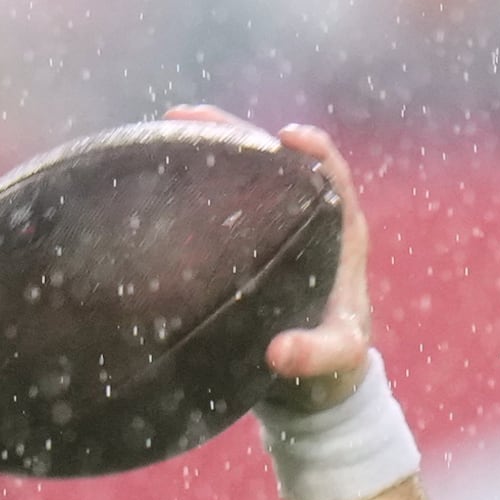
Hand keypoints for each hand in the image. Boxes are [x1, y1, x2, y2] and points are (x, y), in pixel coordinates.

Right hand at [166, 104, 370, 414]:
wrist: (316, 383)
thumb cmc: (335, 368)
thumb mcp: (334, 360)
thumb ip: (314, 355)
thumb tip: (279, 353)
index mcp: (342, 236)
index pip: (335, 177)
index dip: (316, 150)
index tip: (287, 136)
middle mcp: (311, 221)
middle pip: (279, 160)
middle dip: (239, 132)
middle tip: (190, 116)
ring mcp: (277, 226)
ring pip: (247, 172)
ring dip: (211, 144)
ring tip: (167, 123)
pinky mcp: (248, 240)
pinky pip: (223, 198)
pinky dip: (196, 178)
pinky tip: (157, 165)